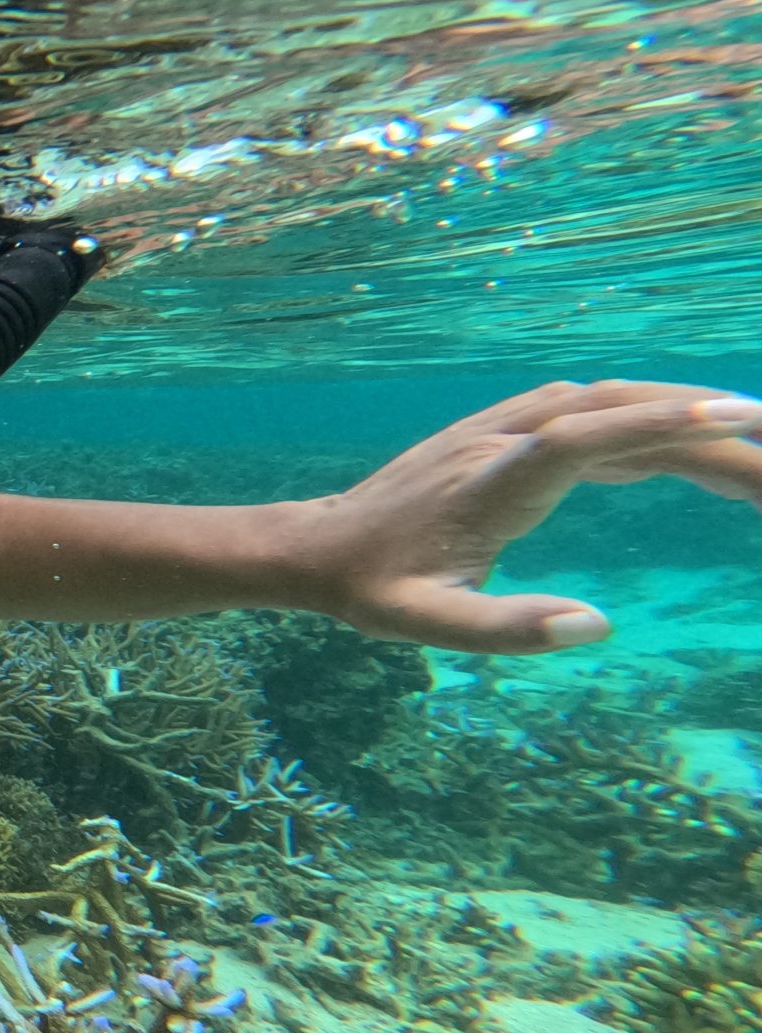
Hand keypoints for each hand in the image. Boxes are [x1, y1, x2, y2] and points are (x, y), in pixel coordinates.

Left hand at [291, 380, 761, 652]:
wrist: (314, 546)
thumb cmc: (372, 589)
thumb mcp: (426, 624)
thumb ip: (505, 629)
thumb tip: (594, 625)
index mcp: (493, 481)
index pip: (586, 435)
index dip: (658, 423)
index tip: (735, 417)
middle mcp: (501, 441)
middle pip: (613, 409)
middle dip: (700, 422)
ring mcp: (500, 430)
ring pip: (603, 403)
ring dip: (677, 416)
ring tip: (751, 450)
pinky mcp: (499, 435)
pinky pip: (584, 414)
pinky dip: (640, 423)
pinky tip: (676, 446)